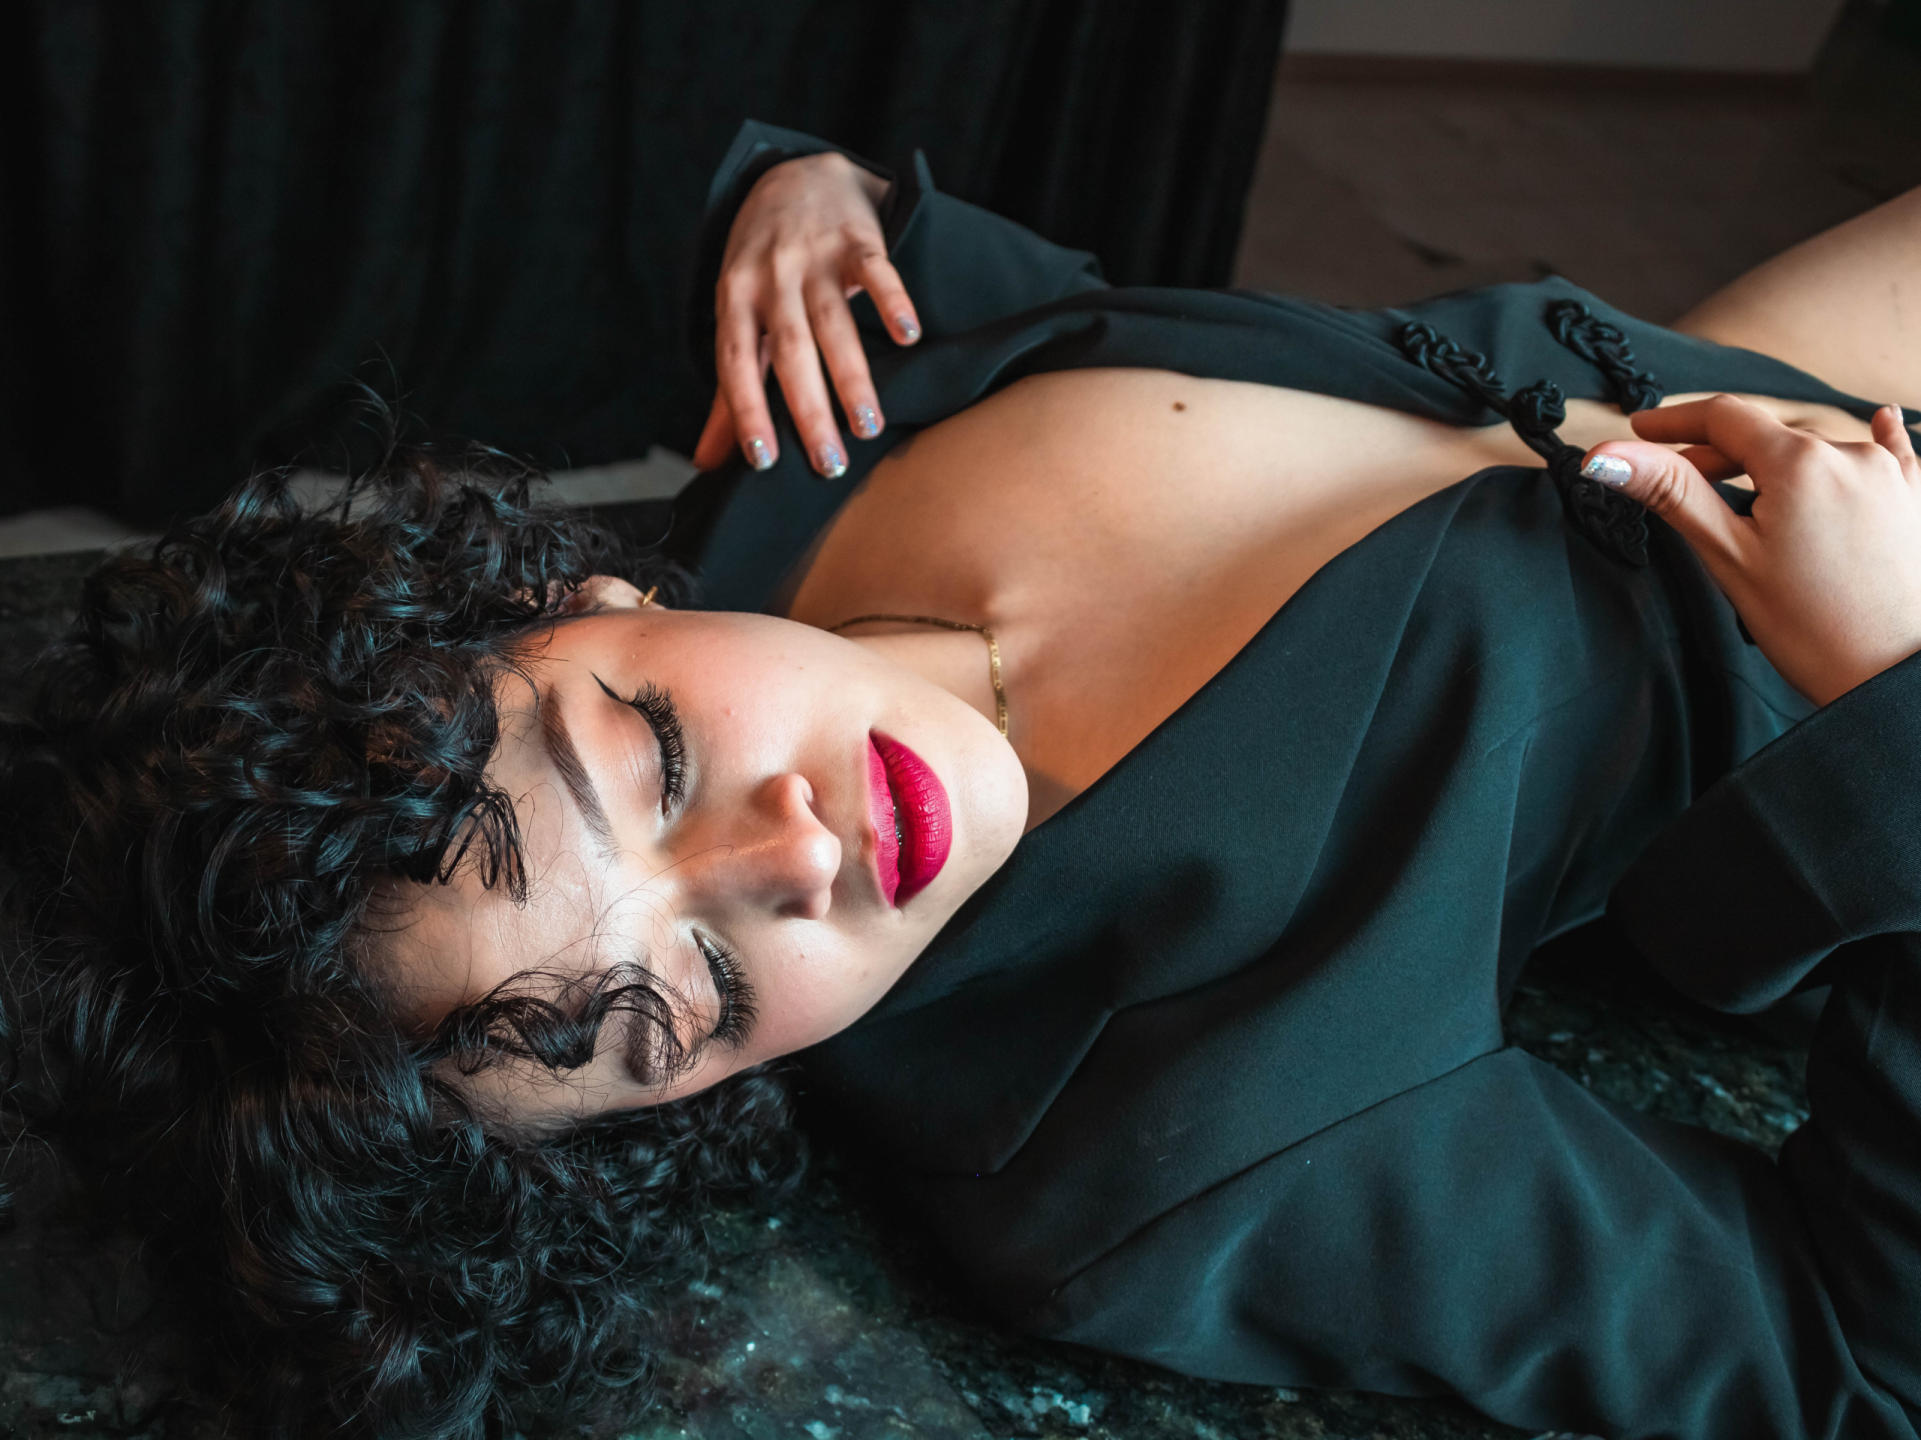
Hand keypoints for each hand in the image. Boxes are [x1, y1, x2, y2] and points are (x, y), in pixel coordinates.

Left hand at [692, 151, 922, 477]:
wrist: (797, 175)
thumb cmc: (765, 264)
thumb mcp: (738, 316)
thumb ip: (728, 390)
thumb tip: (707, 462)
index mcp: (735, 299)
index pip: (736, 362)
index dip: (747, 411)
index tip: (763, 460)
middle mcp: (771, 277)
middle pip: (790, 352)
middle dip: (809, 411)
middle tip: (830, 464)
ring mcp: (814, 256)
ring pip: (833, 323)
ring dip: (852, 377)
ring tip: (869, 427)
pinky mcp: (856, 239)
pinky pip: (875, 272)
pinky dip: (892, 301)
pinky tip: (907, 337)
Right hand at [1580, 396, 1920, 705]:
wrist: (1893, 677)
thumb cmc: (1812, 629)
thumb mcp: (1727, 556)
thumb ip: (1669, 492)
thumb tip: (1605, 455)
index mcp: (1800, 462)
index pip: (1724, 416)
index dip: (1675, 421)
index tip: (1641, 428)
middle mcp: (1851, 453)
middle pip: (1767, 436)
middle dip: (1719, 455)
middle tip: (1679, 484)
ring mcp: (1893, 474)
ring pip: (1817, 450)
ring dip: (1778, 465)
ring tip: (1753, 494)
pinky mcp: (1918, 498)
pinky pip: (1894, 453)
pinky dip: (1875, 441)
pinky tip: (1882, 423)